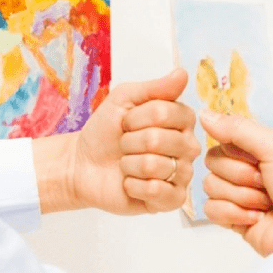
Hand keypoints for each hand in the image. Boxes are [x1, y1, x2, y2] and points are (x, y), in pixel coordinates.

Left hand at [73, 69, 199, 213]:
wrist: (83, 165)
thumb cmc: (105, 132)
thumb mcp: (124, 99)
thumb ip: (155, 88)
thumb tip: (182, 73)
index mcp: (182, 121)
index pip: (166, 112)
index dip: (137, 117)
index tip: (128, 122)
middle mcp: (189, 147)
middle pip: (158, 140)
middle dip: (129, 142)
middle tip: (125, 146)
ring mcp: (182, 175)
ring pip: (154, 165)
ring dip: (128, 164)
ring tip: (127, 165)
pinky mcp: (172, 199)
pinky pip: (156, 190)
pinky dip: (132, 186)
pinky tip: (130, 183)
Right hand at [199, 111, 272, 268]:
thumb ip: (238, 129)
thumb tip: (204, 115)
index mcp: (263, 147)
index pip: (225, 138)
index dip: (236, 151)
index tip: (259, 161)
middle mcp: (251, 168)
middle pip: (214, 162)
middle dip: (240, 176)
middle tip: (265, 184)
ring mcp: (241, 194)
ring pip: (211, 186)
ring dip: (240, 196)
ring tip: (265, 204)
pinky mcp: (234, 218)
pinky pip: (210, 209)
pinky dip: (233, 214)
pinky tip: (256, 219)